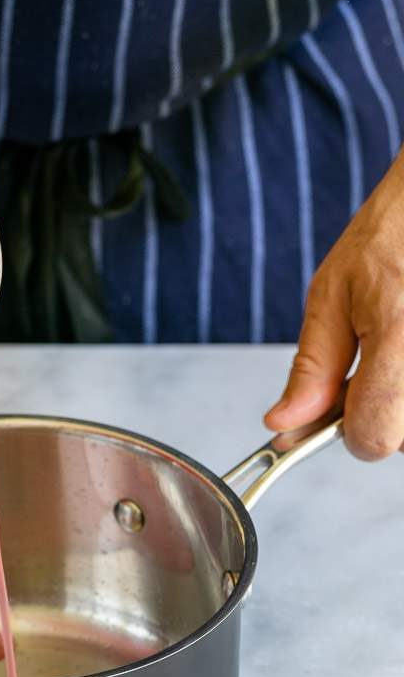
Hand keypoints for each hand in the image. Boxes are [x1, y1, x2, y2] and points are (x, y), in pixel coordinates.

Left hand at [265, 152, 403, 459]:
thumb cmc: (391, 236)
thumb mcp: (332, 295)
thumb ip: (312, 369)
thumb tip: (284, 424)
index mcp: (399, 333)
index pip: (375, 437)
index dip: (349, 432)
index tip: (340, 411)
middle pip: (402, 440)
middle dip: (380, 413)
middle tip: (377, 363)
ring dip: (403, 403)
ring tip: (397, 350)